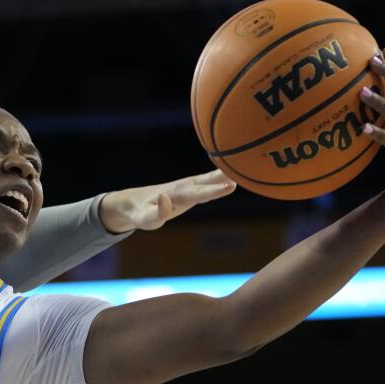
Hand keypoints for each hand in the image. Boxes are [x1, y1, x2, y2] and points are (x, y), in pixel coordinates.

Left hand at [99, 170, 236, 232]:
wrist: (136, 201)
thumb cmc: (141, 213)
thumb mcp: (144, 219)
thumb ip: (156, 213)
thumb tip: (165, 199)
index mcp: (176, 194)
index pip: (198, 193)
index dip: (214, 190)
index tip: (231, 186)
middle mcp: (185, 186)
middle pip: (208, 180)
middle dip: (225, 176)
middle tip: (246, 171)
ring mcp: (190, 185)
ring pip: (211, 177)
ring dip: (228, 171)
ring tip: (249, 164)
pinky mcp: (194, 187)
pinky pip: (211, 179)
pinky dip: (225, 173)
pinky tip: (241, 169)